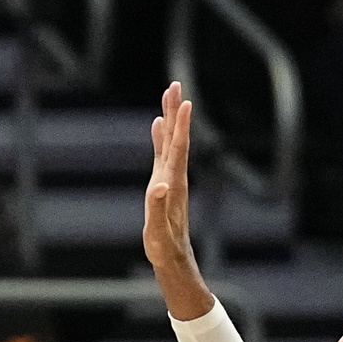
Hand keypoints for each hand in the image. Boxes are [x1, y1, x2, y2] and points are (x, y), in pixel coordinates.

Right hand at [141, 84, 213, 319]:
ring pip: (170, 141)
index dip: (181, 126)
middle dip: (175, 112)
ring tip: (167, 96)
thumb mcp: (158, 230)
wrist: (171, 256)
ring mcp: (169, 178)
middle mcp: (174, 176)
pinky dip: (161, 136)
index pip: (178, 149)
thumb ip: (158, 208)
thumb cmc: (164, 245)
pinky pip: (162, 153)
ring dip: (170, 118)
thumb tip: (158, 186)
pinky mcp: (163, 182)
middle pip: (176, 138)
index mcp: (173, 183)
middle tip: (174, 85)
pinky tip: (158, 125)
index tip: (185, 102)